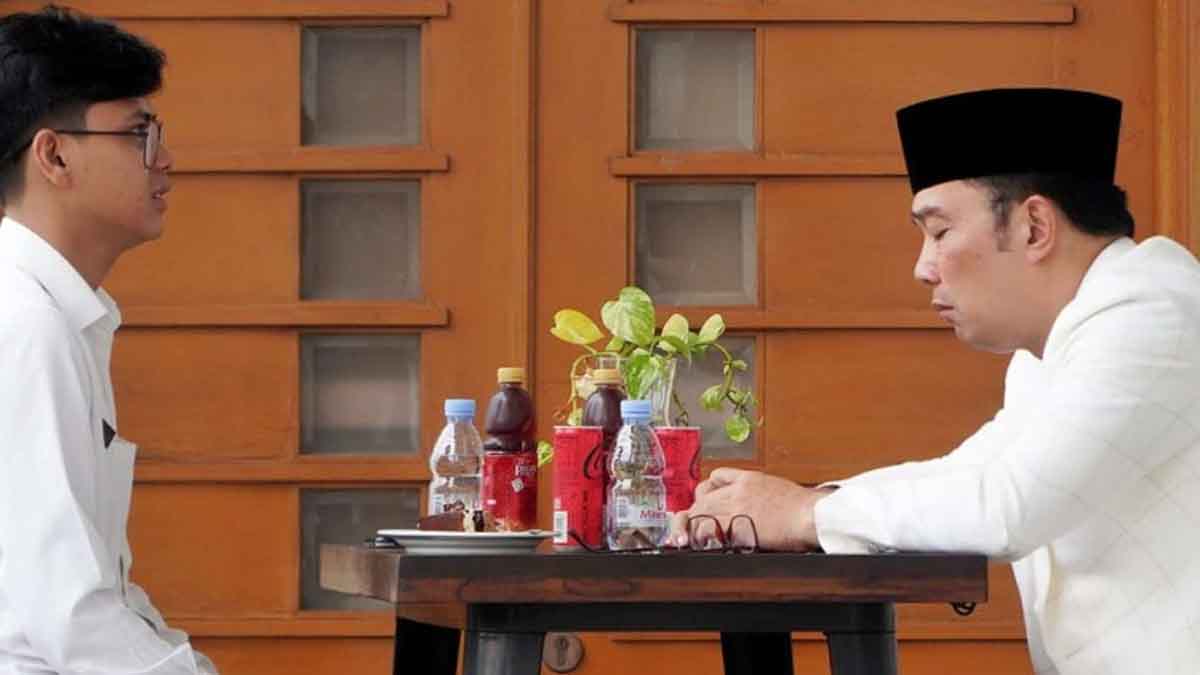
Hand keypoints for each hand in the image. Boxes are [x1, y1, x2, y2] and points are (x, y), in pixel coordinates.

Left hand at [668, 468, 834, 551]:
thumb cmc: (806, 508)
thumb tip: (765, 509)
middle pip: (702, 495)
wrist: (810, 514)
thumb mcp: (783, 492)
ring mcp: (734, 505)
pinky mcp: (734, 523)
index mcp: (750, 479)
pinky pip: (706, 526)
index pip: (716, 477)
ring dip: (691, 524)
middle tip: (691, 527)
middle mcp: (737, 490)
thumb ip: (766, 496)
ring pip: (698, 509)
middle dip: (695, 511)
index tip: (706, 502)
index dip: (708, 491)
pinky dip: (697, 535)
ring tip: (687, 538)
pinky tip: (695, 543)